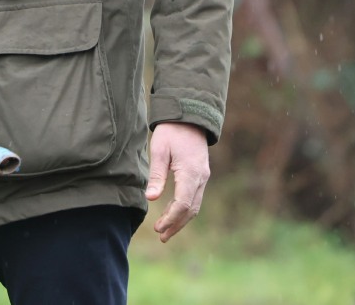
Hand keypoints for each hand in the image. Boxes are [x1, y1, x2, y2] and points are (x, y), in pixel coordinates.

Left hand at [145, 121, 210, 242]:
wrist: (188, 117)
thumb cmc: (171, 132)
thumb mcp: (159, 150)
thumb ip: (157, 175)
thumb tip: (151, 199)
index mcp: (191, 173)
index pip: (183, 204)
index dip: (170, 218)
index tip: (157, 228)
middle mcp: (201, 178)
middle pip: (191, 209)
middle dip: (176, 224)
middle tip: (161, 236)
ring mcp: (203, 177)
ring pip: (194, 205)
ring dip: (180, 219)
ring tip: (165, 231)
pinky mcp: (200, 175)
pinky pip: (194, 197)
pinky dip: (183, 209)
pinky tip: (172, 213)